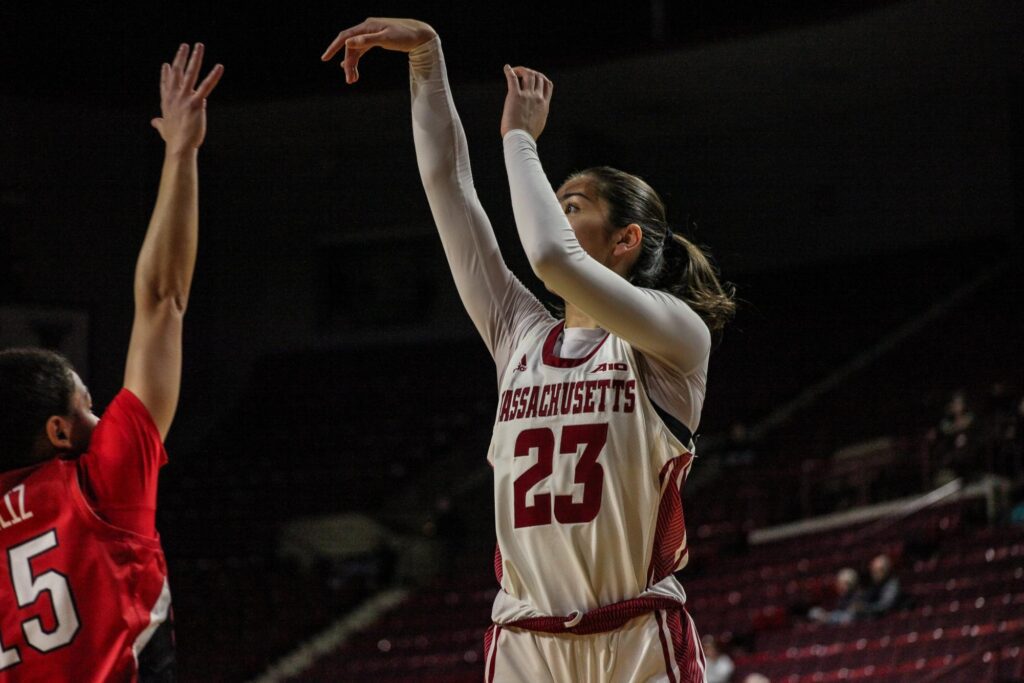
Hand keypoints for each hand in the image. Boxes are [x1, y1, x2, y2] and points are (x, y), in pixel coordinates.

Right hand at [151, 43, 222, 154]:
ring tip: (199, 46)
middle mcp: (174, 96)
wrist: (179, 147)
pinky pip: (206, 86)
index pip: (165, 84)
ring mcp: (185, 98)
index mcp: (167, 102)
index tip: (166, 64)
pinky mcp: (196, 102)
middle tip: (185, 46)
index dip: (166, 74)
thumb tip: (154, 121)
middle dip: (181, 58)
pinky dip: (214, 76)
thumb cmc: (173, 141)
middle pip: (177, 72)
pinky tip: (219, 67)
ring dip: (195, 58)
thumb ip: (160, 123)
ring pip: (190, 73)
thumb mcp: (164, 129)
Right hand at [321, 18, 436, 83]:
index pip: (345, 37)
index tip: (325, 58)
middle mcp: (366, 29)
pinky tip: (353, 69)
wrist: (420, 34)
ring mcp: (370, 34)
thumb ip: (367, 40)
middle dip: (349, 64)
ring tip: (352, 80)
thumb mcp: (386, 39)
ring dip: (353, 65)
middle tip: (349, 81)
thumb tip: (349, 42)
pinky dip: (357, 60)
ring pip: (356, 50)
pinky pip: (362, 50)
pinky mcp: (375, 40)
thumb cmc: (405, 36)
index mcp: (367, 27)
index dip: (334, 47)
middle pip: (351, 47)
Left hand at [501, 66, 551, 139]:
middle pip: (538, 76)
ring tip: (515, 71)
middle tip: (523, 74)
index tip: (535, 79)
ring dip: (522, 70)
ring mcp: (527, 96)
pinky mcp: (515, 96)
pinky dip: (509, 71)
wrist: (521, 139)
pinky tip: (506, 68)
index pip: (548, 85)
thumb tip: (535, 114)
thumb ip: (538, 114)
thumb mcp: (539, 123)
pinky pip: (513, 78)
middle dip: (531, 72)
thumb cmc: (527, 136)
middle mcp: (537, 97)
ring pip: (529, 74)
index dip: (542, 78)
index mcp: (544, 104)